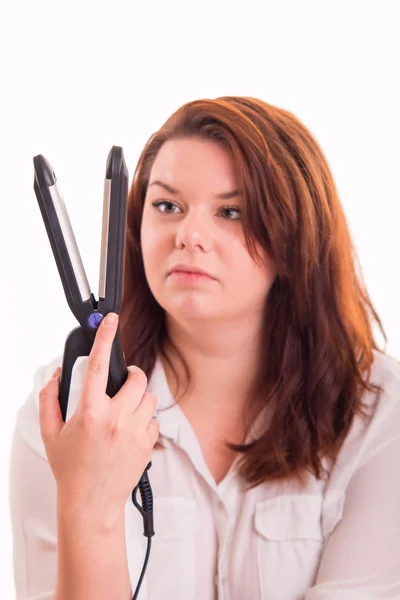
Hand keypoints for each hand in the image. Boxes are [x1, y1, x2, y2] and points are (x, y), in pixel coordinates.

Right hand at [39, 312, 159, 518]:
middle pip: (136, 378)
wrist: (92, 503)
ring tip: (124, 410)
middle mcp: (116, 419)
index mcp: (90, 412)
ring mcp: (135, 432)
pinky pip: (154, 418)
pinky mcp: (148, 444)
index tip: (111, 321)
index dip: (105, 338)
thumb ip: (50, 399)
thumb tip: (58, 375)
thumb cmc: (70, 468)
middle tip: (121, 383)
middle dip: (130, 375)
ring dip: (138, 398)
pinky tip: (131, 429)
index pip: (98, 365)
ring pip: (148, 397)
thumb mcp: (50, 432)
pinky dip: (145, 418)